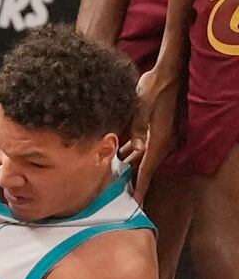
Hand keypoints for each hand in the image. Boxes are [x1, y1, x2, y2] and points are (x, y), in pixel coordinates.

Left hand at [127, 60, 184, 202]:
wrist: (167, 73)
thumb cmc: (154, 88)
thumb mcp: (141, 108)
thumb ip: (137, 130)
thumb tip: (136, 150)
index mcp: (158, 141)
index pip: (147, 172)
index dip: (140, 189)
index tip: (134, 204)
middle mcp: (160, 142)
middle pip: (143, 168)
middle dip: (130, 182)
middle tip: (116, 196)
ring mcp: (159, 136)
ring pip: (141, 158)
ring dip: (128, 167)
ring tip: (110, 179)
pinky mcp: (155, 130)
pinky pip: (141, 147)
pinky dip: (130, 153)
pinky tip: (116, 156)